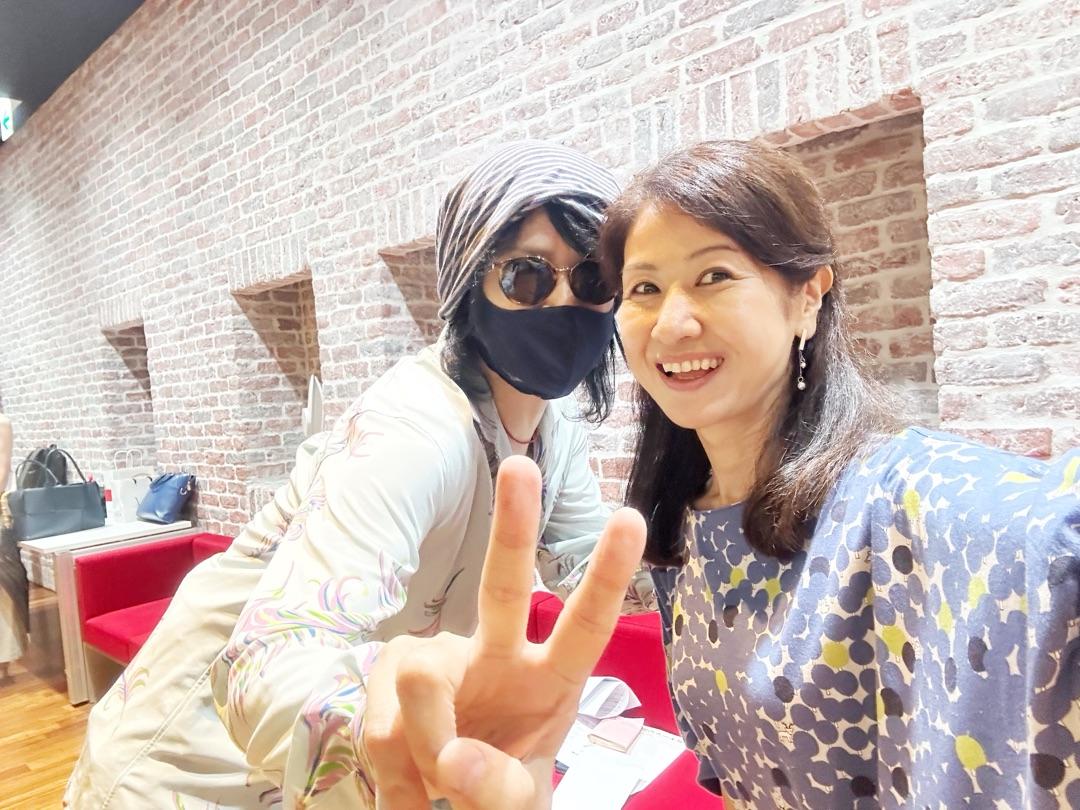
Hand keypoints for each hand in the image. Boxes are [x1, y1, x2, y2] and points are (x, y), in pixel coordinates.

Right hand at [362, 455, 646, 809]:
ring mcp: (437, 658)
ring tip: (436, 784)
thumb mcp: (517, 802)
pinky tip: (407, 789)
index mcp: (549, 679)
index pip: (585, 625)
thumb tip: (451, 759)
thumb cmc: (499, 786)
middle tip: (521, 467)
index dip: (606, 575)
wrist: (440, 801)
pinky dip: (395, 777)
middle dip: (513, 528)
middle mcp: (496, 652)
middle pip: (503, 586)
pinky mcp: (389, 675)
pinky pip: (382, 726)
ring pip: (420, 679)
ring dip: (425, 746)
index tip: (630, 518)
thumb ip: (498, 788)